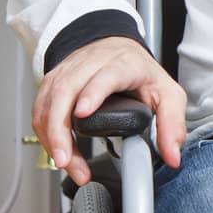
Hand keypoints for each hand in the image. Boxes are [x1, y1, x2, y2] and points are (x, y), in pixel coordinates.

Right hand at [32, 36, 186, 185]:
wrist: (116, 48)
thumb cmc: (140, 72)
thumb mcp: (168, 94)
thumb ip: (172, 124)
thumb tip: (172, 155)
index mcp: (123, 64)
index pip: (105, 75)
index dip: (93, 93)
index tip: (83, 113)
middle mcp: (90, 64)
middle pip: (66, 92)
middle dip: (60, 130)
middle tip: (66, 160)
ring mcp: (67, 72)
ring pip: (48, 103)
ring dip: (51, 137)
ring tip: (66, 164)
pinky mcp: (52, 82)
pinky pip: (40, 110)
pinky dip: (45, 134)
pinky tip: (58, 152)